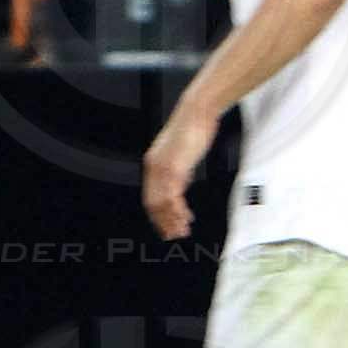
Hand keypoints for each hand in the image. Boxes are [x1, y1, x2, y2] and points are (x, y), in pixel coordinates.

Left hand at [142, 106, 210, 240]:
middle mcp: (153, 167)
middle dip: (162, 221)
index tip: (165, 224)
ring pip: (162, 202)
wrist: (197, 112)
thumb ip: (179, 169)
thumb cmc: (192, 129)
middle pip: (152, 202)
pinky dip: (178, 210)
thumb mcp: (182, 154)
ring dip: (172, 219)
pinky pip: (172, 195)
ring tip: (181, 232)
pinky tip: (186, 218)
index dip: (157, 213)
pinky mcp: (174, 167)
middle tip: (172, 235)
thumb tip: (181, 182)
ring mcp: (162, 168)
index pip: (150, 195)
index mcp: (153, 163)